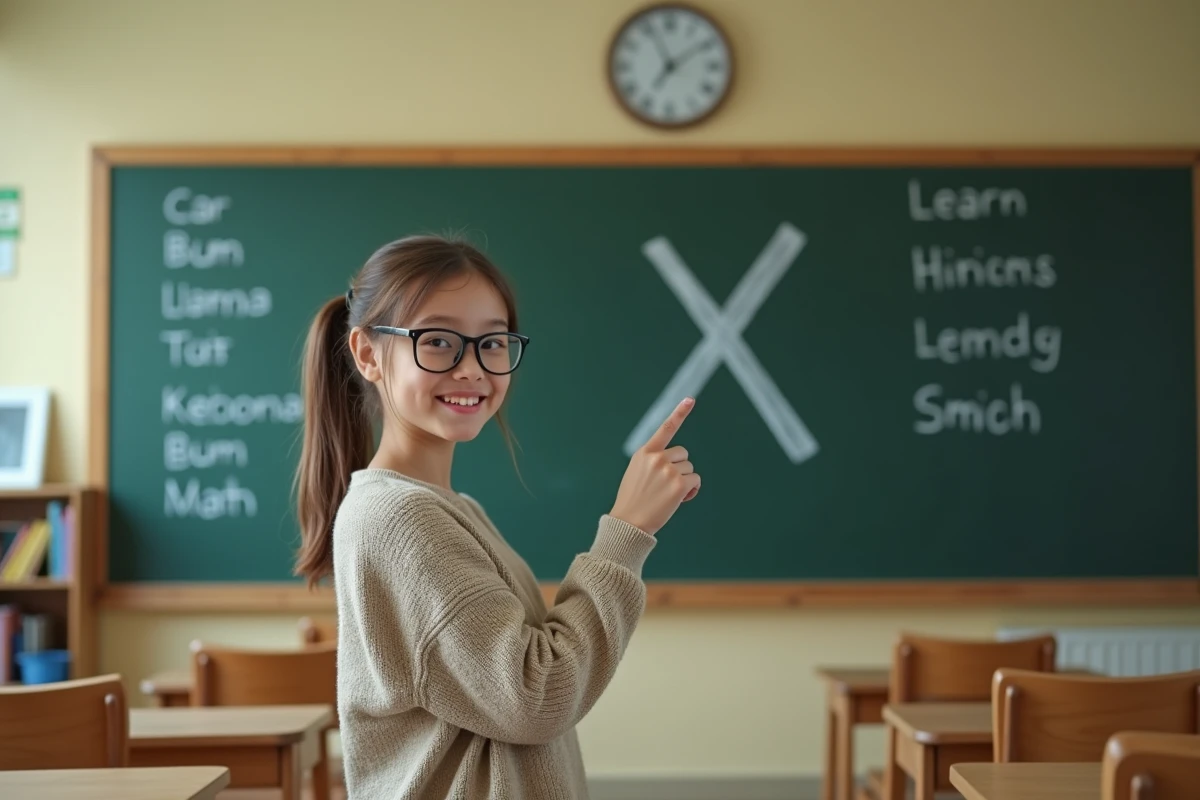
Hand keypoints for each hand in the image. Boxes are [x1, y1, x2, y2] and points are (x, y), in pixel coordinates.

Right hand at [609, 398, 701, 534]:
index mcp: (644, 452)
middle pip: (683, 454)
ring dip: (685, 480)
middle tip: (666, 485)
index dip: (680, 412)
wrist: (629, 522)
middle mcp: (656, 457)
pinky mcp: (678, 484)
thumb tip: (678, 461)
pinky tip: (680, 499)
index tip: (690, 399)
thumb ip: (653, 461)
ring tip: (668, 494)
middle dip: (679, 468)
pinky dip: (691, 490)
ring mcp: (668, 470)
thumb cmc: (633, 499)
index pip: (665, 428)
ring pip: (689, 468)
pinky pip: (695, 481)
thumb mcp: (637, 472)